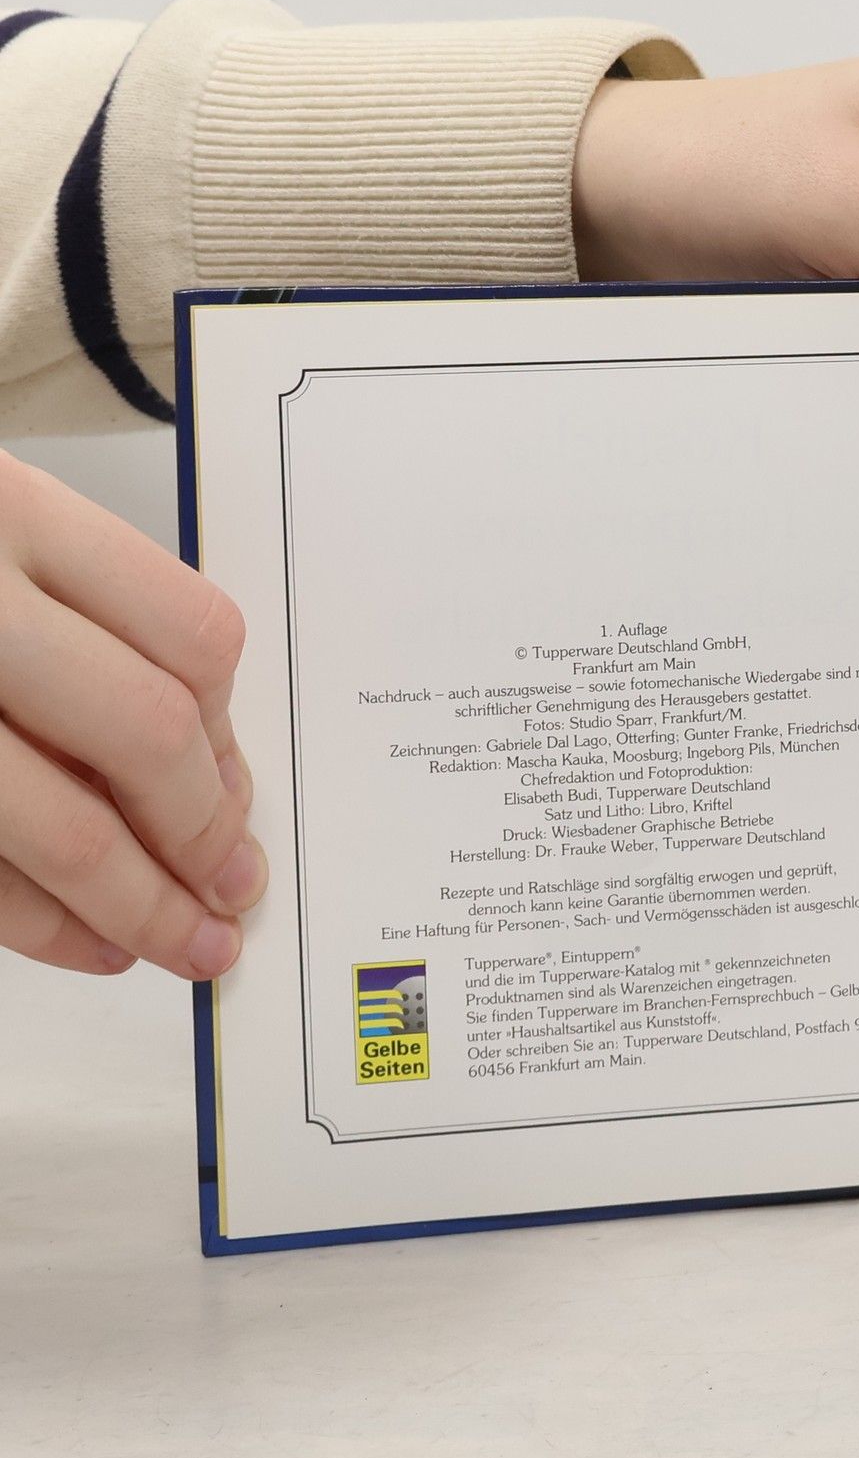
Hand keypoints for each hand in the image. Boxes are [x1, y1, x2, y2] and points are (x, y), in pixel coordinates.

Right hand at [0, 452, 263, 977]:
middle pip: (147, 738)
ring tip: (186, 942)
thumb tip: (206, 773)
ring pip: (65, 828)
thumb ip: (84, 625)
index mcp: (9, 515)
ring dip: (142, 906)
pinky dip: (43, 923)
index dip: (230, 734)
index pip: (191, 638)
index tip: (237, 793)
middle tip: (231, 888)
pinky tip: (90, 941)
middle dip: (203, 835)